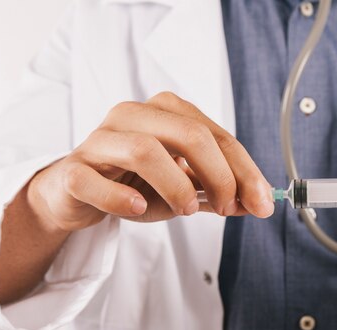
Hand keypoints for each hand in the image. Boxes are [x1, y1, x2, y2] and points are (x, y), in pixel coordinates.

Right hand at [28, 92, 273, 231]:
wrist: (75, 193)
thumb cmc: (132, 182)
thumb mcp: (182, 187)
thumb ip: (217, 192)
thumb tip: (257, 202)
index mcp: (166, 112)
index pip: (217, 136)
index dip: (245, 171)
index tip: (263, 203)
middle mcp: (133, 116)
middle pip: (189, 135)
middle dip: (220, 176)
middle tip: (229, 208)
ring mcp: (100, 141)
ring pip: (144, 150)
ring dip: (176, 186)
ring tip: (188, 209)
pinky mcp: (73, 170)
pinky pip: (94, 181)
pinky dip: (120, 197)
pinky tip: (137, 206)